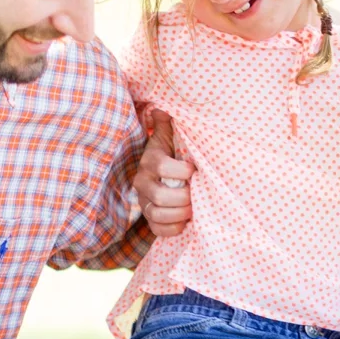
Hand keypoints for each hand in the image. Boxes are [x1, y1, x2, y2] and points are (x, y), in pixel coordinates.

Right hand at [132, 113, 194, 237]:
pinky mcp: (150, 218)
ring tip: (193, 208)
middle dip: (182, 198)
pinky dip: (173, 229)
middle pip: (158, 195)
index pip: (161, 167)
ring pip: (157, 214)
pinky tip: (185, 222)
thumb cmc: (172, 152)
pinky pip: (157, 229)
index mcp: (150, 160)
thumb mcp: (170, 136)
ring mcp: (144, 201)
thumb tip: (161, 108)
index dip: (181, 171)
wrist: (163, 173)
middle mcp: (142, 182)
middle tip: (197, 194)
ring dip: (179, 214)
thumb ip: (167, 124)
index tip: (194, 170)